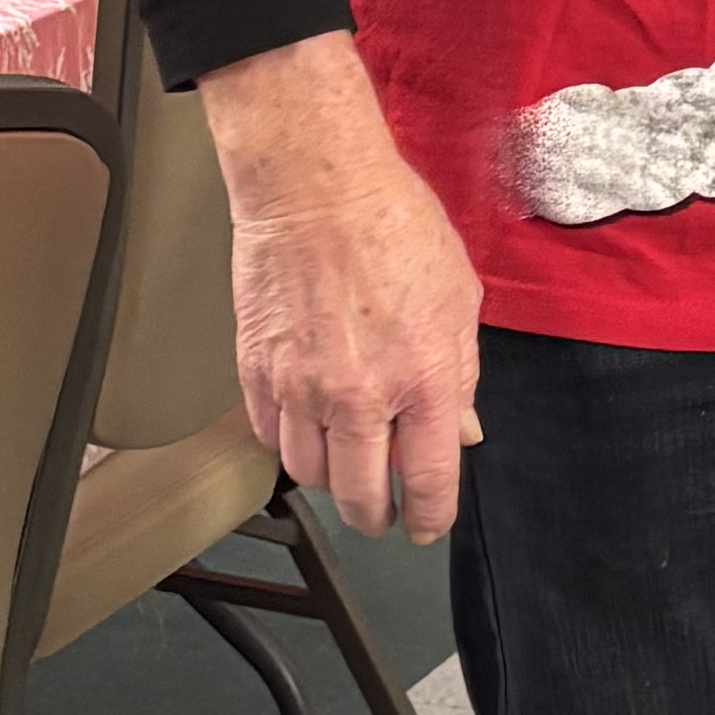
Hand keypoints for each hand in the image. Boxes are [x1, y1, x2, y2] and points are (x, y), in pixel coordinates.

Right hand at [199, 34, 481, 542]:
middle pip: (360, 496)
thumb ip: (460, 374)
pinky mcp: (254, 371)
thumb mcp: (459, 300)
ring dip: (331, 480)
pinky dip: (291, 444)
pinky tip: (307, 430)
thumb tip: (460, 430)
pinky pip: (270, 436)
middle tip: (383, 513)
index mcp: (424, 380)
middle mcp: (359, 396)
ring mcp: (300, 388)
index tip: (425, 525)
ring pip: (310, 474)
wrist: (314, 189)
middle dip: (376, 516)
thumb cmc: (395, 228)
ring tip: (346, 466)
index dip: (428, 516)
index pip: (427, 481)